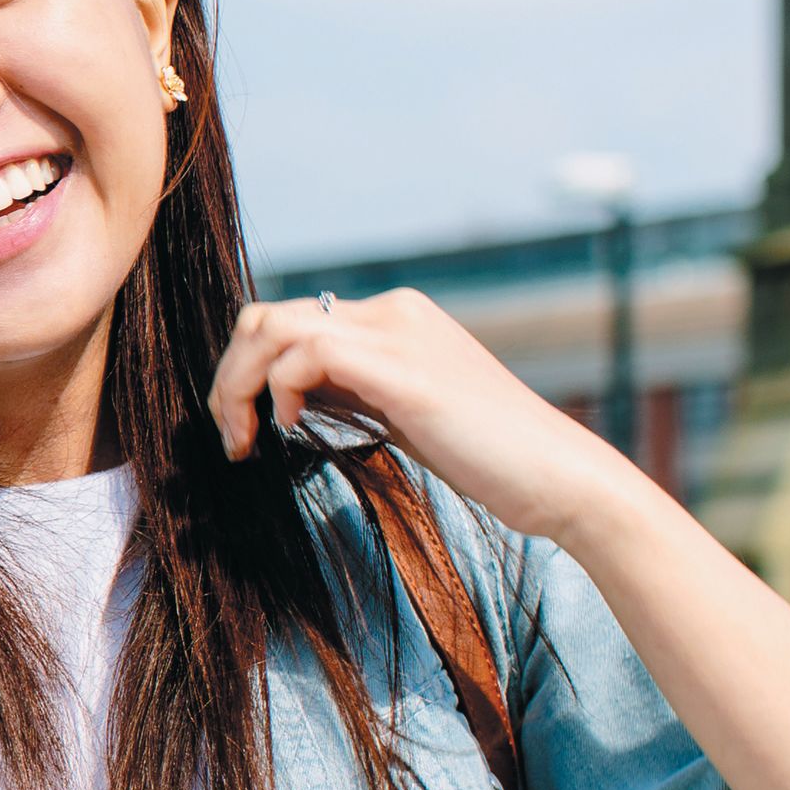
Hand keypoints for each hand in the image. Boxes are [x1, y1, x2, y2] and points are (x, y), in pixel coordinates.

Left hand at [207, 287, 652, 546]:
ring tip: (245, 441)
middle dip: (230, 376)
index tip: (243, 429)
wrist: (560, 477)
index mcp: (394, 318)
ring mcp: (401, 335)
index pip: (287, 320)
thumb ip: (349, 390)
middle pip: (267, 316)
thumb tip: (282, 395)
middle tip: (232, 439)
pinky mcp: (406, 371)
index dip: (246, 370)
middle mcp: (394, 311)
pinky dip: (280, 389)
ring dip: (239, 385)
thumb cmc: (486, 457)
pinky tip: (290, 430)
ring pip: (274, 328)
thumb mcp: (402, 411)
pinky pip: (309, 353)